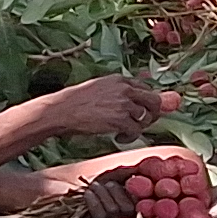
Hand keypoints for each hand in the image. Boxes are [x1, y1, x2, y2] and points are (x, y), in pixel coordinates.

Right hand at [44, 75, 176, 139]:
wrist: (61, 110)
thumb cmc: (78, 101)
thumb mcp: (101, 87)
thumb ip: (122, 90)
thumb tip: (141, 92)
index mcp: (120, 80)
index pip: (147, 88)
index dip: (146, 102)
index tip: (142, 111)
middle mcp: (125, 89)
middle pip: (155, 101)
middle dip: (152, 114)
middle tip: (141, 123)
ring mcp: (123, 104)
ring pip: (147, 117)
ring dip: (139, 127)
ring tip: (125, 131)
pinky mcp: (120, 119)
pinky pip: (137, 131)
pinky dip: (130, 137)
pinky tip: (119, 137)